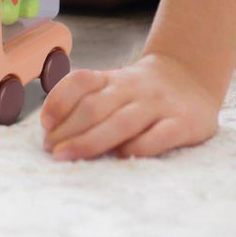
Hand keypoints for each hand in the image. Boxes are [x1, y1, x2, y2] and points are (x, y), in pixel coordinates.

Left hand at [39, 52, 221, 159]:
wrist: (190, 78)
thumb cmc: (140, 92)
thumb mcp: (114, 87)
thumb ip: (89, 101)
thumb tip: (53, 131)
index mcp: (112, 78)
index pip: (81, 81)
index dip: (59, 100)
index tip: (45, 124)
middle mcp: (132, 88)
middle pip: (95, 106)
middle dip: (68, 130)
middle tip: (50, 150)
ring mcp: (157, 104)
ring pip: (121, 122)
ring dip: (90, 141)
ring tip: (67, 156)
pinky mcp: (183, 123)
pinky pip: (159, 136)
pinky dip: (138, 147)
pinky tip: (121, 158)